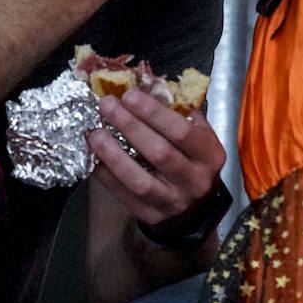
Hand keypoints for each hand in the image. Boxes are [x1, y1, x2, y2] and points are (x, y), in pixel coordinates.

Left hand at [86, 88, 225, 230]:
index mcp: (210, 154)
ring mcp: (173, 201)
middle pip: (160, 153)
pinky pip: (124, 195)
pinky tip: (92, 158)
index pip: (182, 132)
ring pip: (140, 180)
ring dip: (114, 155)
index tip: (129, 95)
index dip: (154, 113)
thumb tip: (146, 87)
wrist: (197, 208)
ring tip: (94, 134)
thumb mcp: (198, 135)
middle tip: (107, 106)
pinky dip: (106, 176)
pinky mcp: (151, 215)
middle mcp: (194, 180)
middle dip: (130, 127)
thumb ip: (178, 113)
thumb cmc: (193, 160)